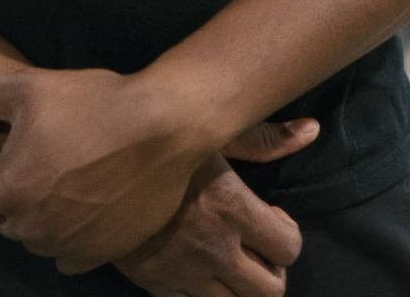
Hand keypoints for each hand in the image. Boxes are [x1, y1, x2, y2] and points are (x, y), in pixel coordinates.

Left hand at [0, 59, 212, 270]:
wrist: (162, 125)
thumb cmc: (91, 102)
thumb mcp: (25, 87)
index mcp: (8, 190)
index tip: (19, 151)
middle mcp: (32, 227)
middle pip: (7, 220)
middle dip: (19, 195)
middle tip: (49, 158)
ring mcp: (68, 244)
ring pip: (38, 239)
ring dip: (46, 216)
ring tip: (73, 175)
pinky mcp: (103, 255)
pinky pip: (72, 255)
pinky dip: (75, 234)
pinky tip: (93, 199)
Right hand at [116, 118, 318, 296]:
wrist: (96, 164)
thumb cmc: (161, 140)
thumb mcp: (211, 132)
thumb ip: (263, 137)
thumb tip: (312, 129)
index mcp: (231, 208)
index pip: (288, 246)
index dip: (286, 233)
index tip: (271, 217)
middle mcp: (214, 248)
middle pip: (271, 290)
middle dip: (272, 269)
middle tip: (257, 246)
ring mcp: (185, 273)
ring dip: (242, 288)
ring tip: (231, 260)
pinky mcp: (157, 287)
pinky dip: (207, 295)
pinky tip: (198, 267)